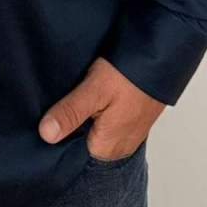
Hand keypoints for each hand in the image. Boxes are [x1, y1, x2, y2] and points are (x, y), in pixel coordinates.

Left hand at [38, 56, 165, 159]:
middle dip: (75, 118)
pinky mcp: (133, 121)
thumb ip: (71, 113)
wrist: (161, 58)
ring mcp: (128, 135)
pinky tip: (99, 93)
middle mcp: (119, 148)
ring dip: (88, 112)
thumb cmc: (128, 74)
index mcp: (106, 148)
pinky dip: (101, 108)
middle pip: (84, 138)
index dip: (60, 126)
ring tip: (85, 92)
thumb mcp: (94, 90)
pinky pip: (109, 120)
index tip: (54, 108)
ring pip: (96, 128)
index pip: (71, 148)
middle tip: (72, 95)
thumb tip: (46, 135)